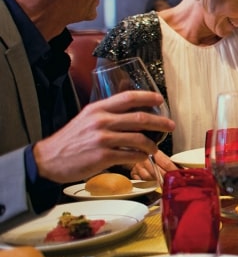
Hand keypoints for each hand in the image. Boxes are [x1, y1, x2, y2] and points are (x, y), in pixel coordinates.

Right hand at [32, 91, 174, 183]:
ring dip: (152, 144)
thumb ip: (107, 114)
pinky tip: (142, 157)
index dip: (147, 97)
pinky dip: (140, 157)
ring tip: (155, 148)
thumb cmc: (71, 140)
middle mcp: (101, 121)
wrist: (48, 160)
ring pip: (139, 138)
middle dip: (160, 122)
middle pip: (140, 118)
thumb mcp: (86, 119)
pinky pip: (131, 155)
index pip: (127, 97)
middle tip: (170, 126)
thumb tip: (132, 113)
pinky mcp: (103, 156)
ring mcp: (103, 139)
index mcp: (97, 109)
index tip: (160, 100)